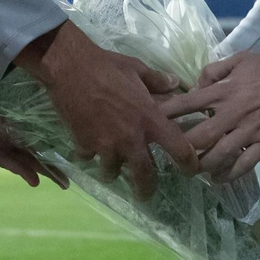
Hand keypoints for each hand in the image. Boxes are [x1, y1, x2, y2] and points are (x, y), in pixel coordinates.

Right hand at [15, 21, 199, 199]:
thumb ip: (157, 81)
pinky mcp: (84, 144)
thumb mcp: (137, 69)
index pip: (178, 149)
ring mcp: (106, 144)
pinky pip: (89, 157)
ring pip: (112, 171)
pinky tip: (88, 146)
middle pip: (144, 175)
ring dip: (113, 170)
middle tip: (145, 194)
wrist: (70, 68)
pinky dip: (90, 154)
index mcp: (149, 119)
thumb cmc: (107, 66)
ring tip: (112, 168)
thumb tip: (174, 83)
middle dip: (145, 189)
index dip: (188, 164)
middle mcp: (130, 138)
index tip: (190, 171)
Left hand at [161, 51, 259, 182]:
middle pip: (198, 136)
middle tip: (169, 157)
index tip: (150, 121)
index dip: (165, 114)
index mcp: (225, 91)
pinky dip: (228, 175)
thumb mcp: (241, 59)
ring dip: (201, 166)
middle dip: (180, 150)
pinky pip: (242, 165)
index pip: (187, 103)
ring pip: (218, 155)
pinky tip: (218, 178)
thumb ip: (215, 70)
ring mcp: (249, 131)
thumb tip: (196, 84)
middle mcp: (233, 113)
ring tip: (191, 171)